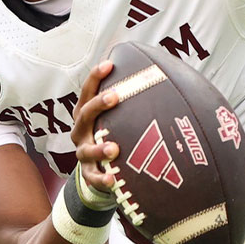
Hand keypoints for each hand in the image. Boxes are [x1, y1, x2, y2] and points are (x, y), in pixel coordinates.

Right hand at [70, 61, 120, 193]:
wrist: (99, 169)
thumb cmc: (111, 133)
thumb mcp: (115, 116)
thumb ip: (130, 101)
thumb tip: (164, 75)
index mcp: (85, 113)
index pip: (87, 91)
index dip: (95, 77)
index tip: (109, 64)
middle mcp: (80, 131)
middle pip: (84, 114)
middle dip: (98, 104)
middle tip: (115, 96)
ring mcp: (83, 152)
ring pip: (86, 150)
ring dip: (99, 148)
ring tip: (114, 148)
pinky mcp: (88, 173)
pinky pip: (93, 177)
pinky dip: (101, 179)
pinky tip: (112, 179)